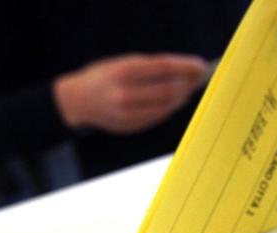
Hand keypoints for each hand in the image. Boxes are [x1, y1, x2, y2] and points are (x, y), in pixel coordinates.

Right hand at [54, 54, 207, 133]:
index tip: (201, 66)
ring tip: (188, 90)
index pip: (163, 67)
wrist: (75, 100)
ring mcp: (127, 113)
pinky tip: (174, 102)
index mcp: (123, 71)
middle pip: (168, 89)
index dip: (185, 66)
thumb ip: (149, 67)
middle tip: (197, 80)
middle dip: (187, 84)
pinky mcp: (129, 126)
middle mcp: (125, 93)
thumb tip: (183, 72)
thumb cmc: (102, 77)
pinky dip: (170, 109)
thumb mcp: (120, 63)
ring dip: (181, 98)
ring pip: (166, 106)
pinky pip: (157, 117)